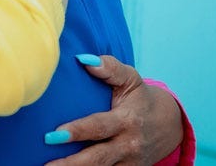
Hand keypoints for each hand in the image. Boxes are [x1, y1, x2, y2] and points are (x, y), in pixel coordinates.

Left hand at [44, 55, 183, 165]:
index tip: (53, 135)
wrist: (170, 125)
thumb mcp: (131, 79)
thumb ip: (110, 68)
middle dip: (71, 163)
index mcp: (127, 121)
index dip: (77, 131)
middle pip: (97, 158)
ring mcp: (128, 161)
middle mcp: (129, 144)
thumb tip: (84, 59)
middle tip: (45, 164)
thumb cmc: (141, 98)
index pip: (99, 127)